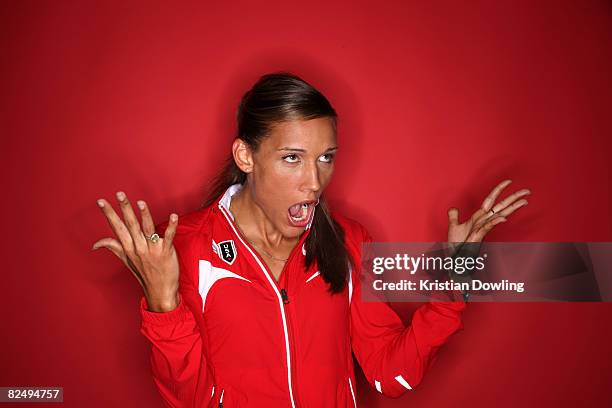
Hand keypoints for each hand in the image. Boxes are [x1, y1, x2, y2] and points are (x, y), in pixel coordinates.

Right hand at [92, 191, 179, 311]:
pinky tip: (174, 216)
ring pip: (147, 229)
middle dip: (124, 208)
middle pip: (130, 225)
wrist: (160, 291)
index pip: (117, 227)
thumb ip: (113, 248)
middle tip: (120, 194)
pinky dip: (171, 227)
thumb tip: (96, 244)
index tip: (101, 201)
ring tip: (141, 203)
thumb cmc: (144, 274)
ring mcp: (152, 250)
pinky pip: (168, 237)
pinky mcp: (166, 251)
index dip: (109, 214)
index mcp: (128, 248)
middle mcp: (138, 247)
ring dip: (145, 215)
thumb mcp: (126, 260)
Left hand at [447, 179, 529, 245]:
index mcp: (479, 217)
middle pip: (501, 206)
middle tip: (527, 191)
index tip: (509, 181)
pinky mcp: (479, 236)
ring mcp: (483, 228)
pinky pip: (488, 227)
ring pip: (499, 215)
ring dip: (512, 208)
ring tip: (524, 201)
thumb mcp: (454, 226)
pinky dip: (495, 222)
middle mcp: (484, 221)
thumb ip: (454, 216)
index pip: (490, 200)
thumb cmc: (457, 245)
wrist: (456, 258)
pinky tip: (503, 218)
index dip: (499, 190)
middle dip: (514, 198)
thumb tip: (453, 208)